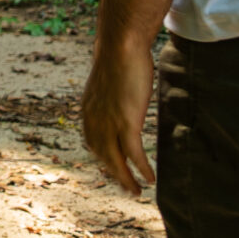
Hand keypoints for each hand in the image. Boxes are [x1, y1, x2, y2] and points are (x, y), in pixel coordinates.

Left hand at [80, 37, 157, 196]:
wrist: (120, 45)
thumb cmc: (118, 57)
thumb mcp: (109, 81)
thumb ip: (111, 94)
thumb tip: (120, 93)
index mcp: (88, 111)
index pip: (93, 143)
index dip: (104, 159)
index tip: (114, 169)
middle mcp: (94, 121)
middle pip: (104, 157)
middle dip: (115, 175)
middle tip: (127, 189)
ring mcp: (109, 123)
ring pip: (117, 160)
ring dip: (127, 178)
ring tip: (137, 192)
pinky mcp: (126, 121)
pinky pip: (134, 153)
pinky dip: (141, 168)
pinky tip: (150, 179)